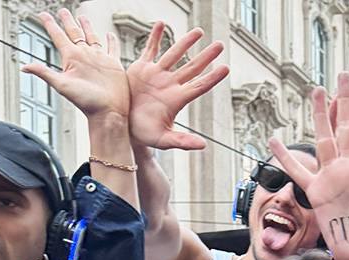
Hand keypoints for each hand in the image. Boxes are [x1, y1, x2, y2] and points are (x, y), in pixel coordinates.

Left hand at [23, 10, 128, 119]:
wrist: (108, 112)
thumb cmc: (86, 102)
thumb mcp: (62, 85)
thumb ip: (44, 73)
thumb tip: (23, 67)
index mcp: (72, 58)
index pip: (58, 36)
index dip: (50, 25)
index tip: (42, 14)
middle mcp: (84, 56)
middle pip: (74, 33)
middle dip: (68, 21)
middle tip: (62, 10)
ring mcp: (99, 59)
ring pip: (92, 37)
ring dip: (87, 26)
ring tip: (82, 17)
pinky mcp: (113, 64)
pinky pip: (112, 48)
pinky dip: (111, 41)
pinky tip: (109, 34)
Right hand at [127, 22, 229, 150]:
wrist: (122, 125)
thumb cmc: (145, 134)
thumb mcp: (163, 140)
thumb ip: (182, 141)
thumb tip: (203, 146)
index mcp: (177, 99)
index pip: (200, 86)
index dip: (213, 77)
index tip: (226, 68)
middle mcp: (170, 84)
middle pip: (192, 67)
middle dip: (206, 56)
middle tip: (220, 45)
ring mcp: (157, 75)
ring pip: (174, 54)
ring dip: (186, 42)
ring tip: (199, 31)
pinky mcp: (142, 69)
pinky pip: (150, 49)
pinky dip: (155, 37)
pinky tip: (162, 24)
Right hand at [270, 73, 348, 259]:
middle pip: (348, 127)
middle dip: (348, 101)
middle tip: (346, 75)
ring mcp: (332, 178)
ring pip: (324, 139)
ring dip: (320, 116)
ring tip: (317, 91)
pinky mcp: (316, 193)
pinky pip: (297, 172)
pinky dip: (285, 157)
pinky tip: (273, 139)